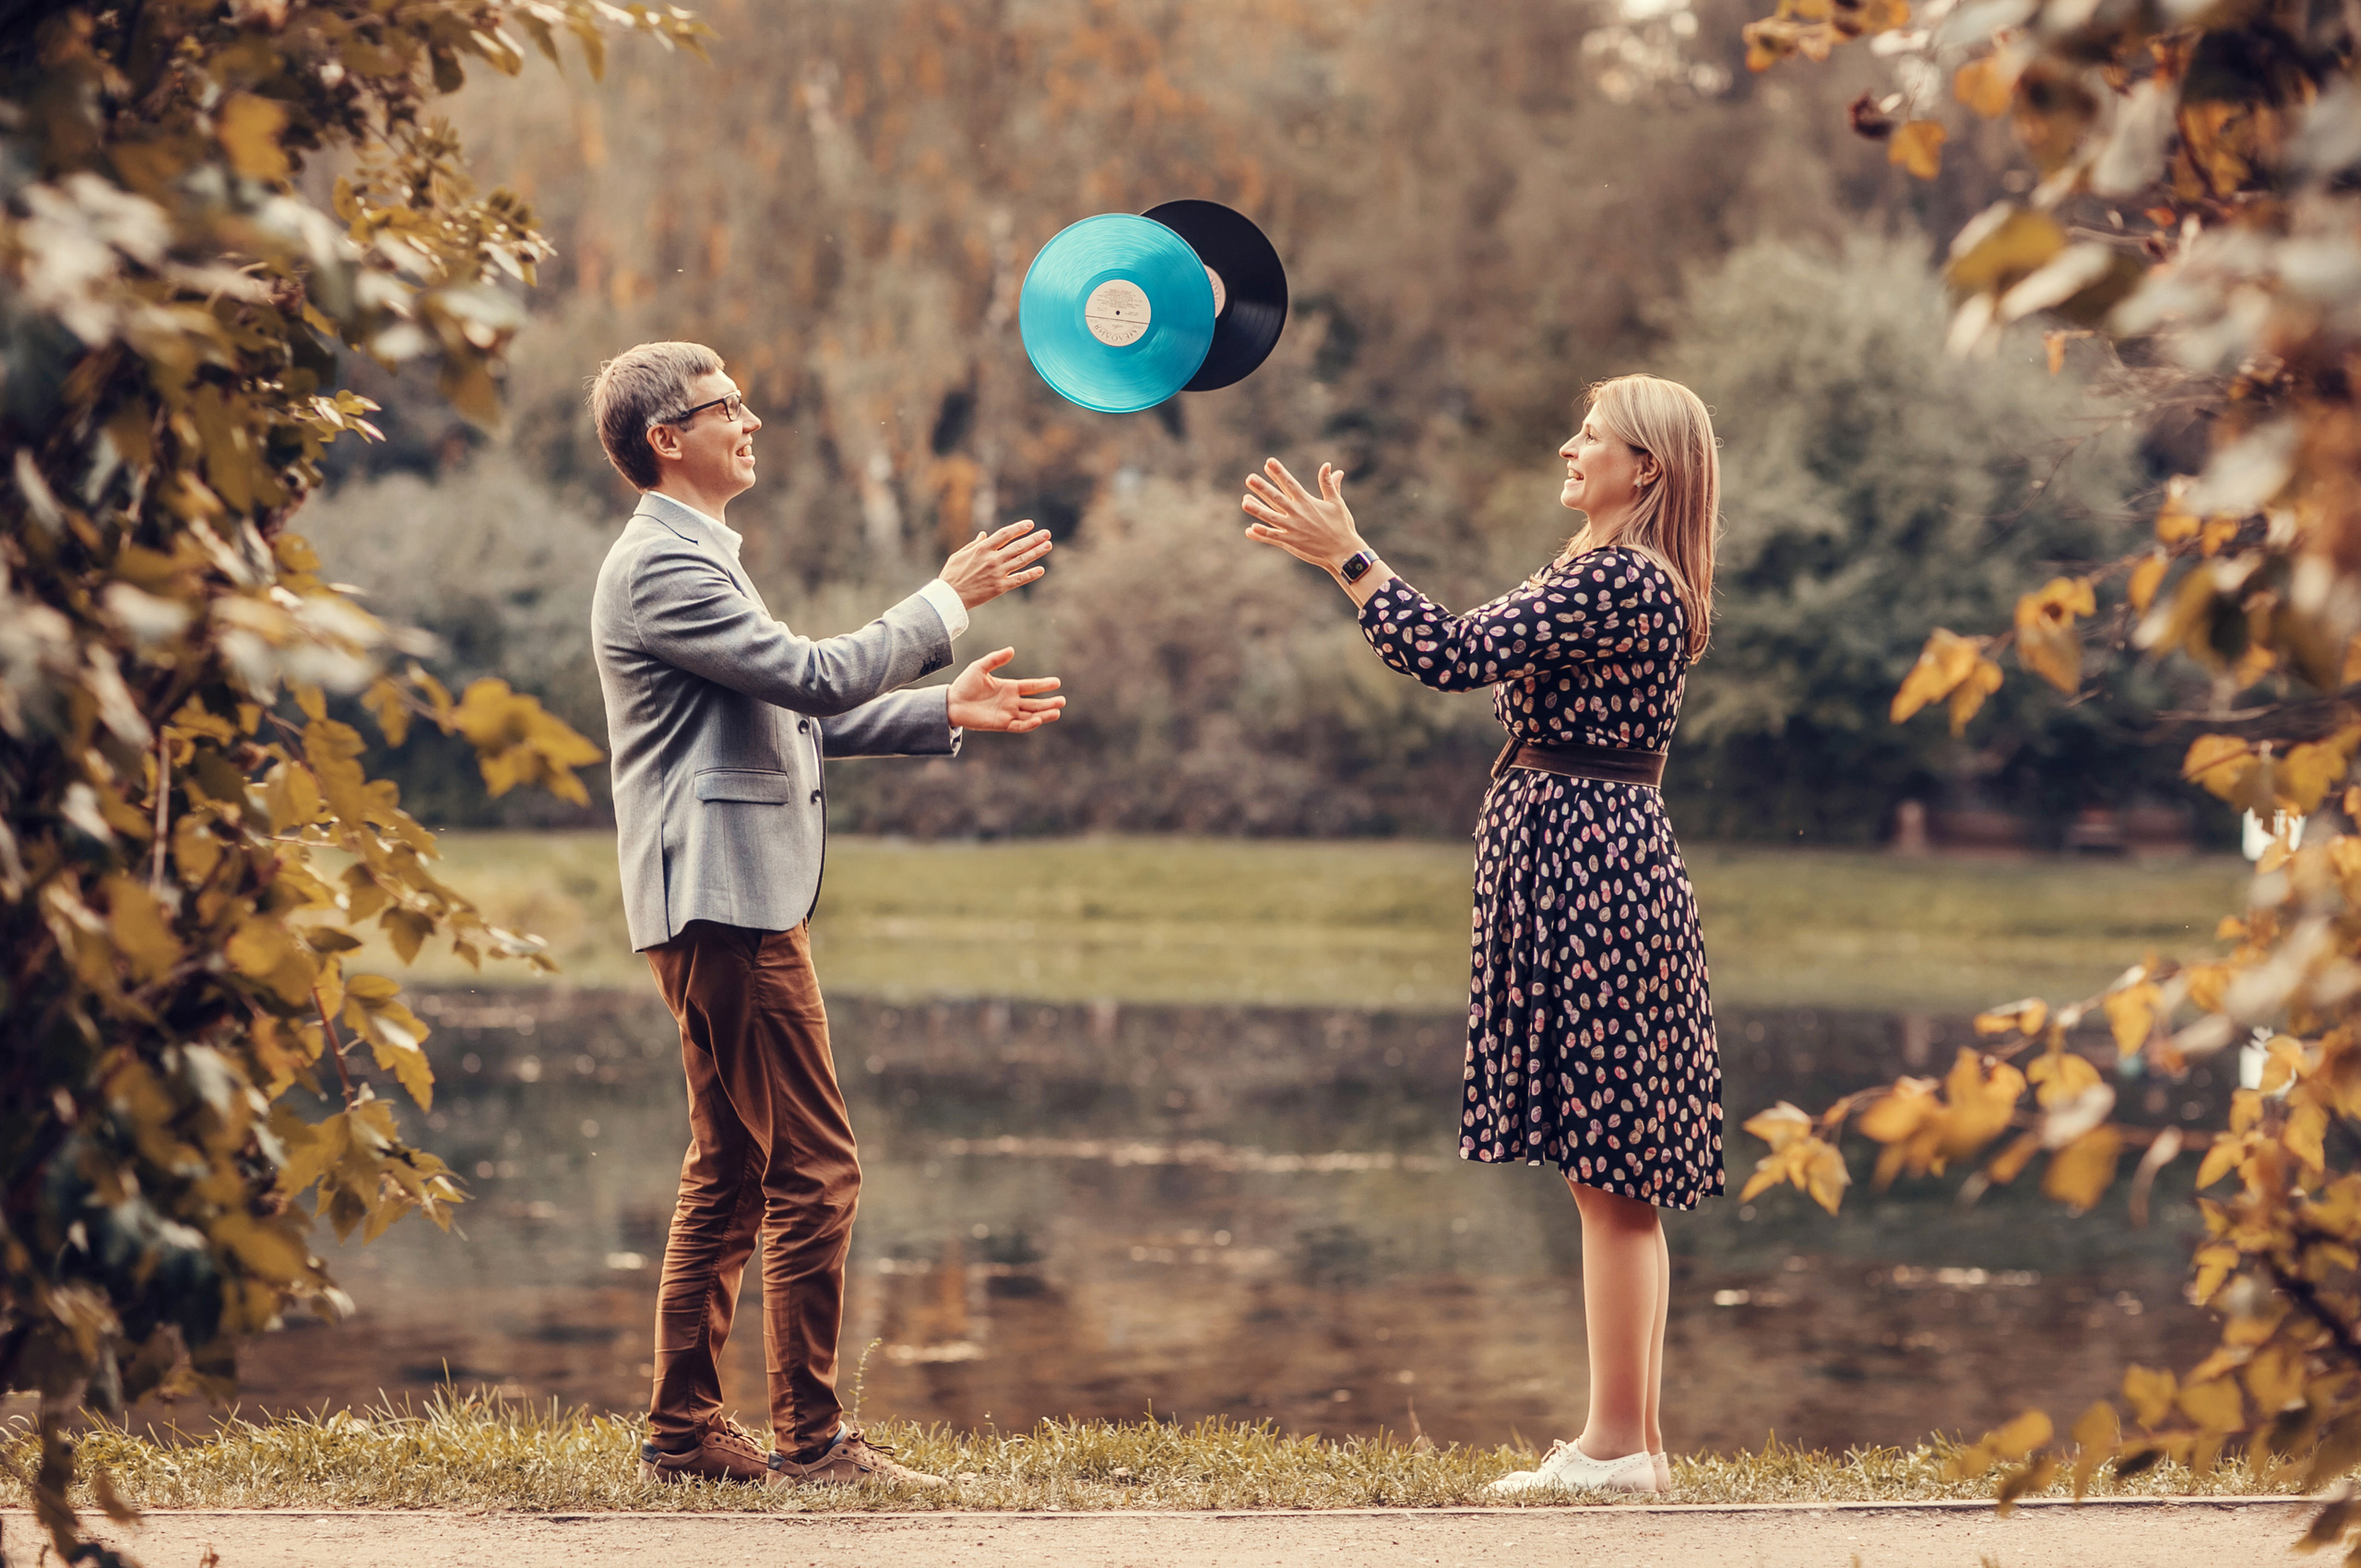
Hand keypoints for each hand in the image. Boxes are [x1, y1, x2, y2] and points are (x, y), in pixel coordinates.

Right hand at [941, 520, 1052, 608]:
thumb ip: (974, 544)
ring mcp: (997, 573)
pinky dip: (1030, 575)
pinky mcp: (999, 587)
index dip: (1019, 528)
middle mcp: (992, 559)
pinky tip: (1041, 570)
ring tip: (1048, 546)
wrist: (950, 597)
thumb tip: (984, 534)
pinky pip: (1018, 580)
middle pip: (1018, 546)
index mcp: (982, 549)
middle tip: (1047, 534)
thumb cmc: (952, 575)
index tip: (1030, 524)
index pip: (1005, 534)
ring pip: (1021, 560)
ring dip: (1036, 552)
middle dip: (1034, 539)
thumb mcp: (960, 555)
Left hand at [947, 647, 1064, 733]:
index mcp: (1009, 688)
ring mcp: (1007, 714)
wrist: (951, 703)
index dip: (1043, 685)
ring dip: (1043, 715)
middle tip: (1062, 701)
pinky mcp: (1001, 724)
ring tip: (1057, 712)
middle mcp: (1011, 702)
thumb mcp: (980, 667)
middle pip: (1035, 704)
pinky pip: (1019, 725)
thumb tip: (1012, 650)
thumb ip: (995, 659)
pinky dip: (1029, 724)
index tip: (1057, 682)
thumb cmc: (964, 685)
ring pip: (1030, 715)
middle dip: (1049, 703)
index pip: (1031, 687)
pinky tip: (1038, 719)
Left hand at [1241, 458, 1361, 571]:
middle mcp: (1298, 514)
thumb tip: (1327, 465)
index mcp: (1308, 502)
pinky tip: (1251, 529)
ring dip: (1257, 509)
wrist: (1343, 549)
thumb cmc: (1341, 524)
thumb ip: (1328, 483)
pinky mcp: (1292, 542)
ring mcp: (1294, 529)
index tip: (1268, 462)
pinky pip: (1274, 537)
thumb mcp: (1336, 501)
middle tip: (1249, 478)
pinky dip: (1263, 533)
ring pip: (1271, 517)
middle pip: (1277, 498)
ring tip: (1244, 502)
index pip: (1290, 484)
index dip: (1279, 473)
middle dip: (1262, 488)